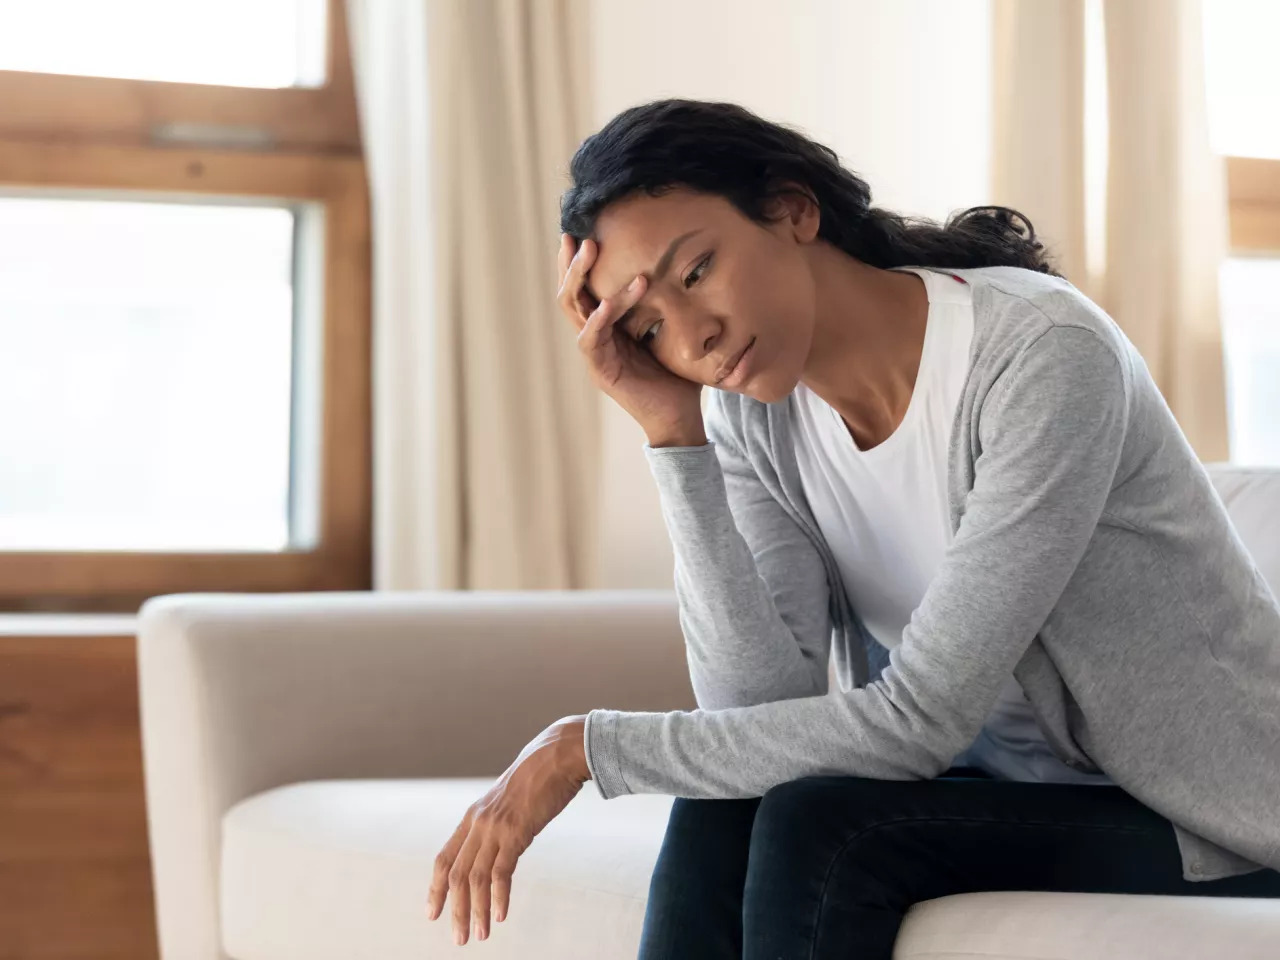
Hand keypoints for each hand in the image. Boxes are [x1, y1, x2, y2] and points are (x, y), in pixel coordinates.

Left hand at [426, 715, 589, 944]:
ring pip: (475, 878)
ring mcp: (495, 827)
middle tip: (458, 939)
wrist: (557, 754)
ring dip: (476, 911)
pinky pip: (501, 871)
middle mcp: (478, 822)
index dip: (435, 889)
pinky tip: (500, 916)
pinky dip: (499, 896)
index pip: (444, 858)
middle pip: (455, 874)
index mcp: (473, 816)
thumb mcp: (508, 800)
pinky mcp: (516, 831)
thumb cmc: (538, 776)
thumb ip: (498, 821)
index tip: (432, 914)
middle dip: (455, 910)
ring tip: (478, 935)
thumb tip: (500, 841)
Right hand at [557, 233, 706, 446]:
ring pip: (576, 310)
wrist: (679, 417)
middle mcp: (596, 338)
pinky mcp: (602, 371)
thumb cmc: (677, 374)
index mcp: (608, 328)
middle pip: (571, 294)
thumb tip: (692, 268)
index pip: (585, 289)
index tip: (582, 231)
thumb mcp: (673, 331)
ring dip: (581, 279)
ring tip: (591, 251)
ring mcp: (596, 354)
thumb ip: (670, 304)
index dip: (579, 263)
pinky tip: (605, 303)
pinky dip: (598, 319)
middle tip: (578, 235)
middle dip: (572, 264)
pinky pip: (591, 340)